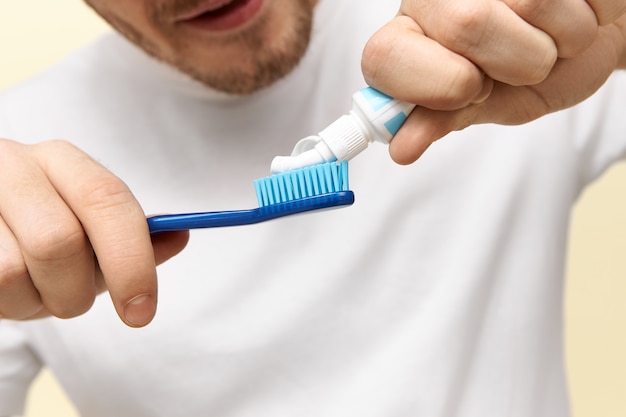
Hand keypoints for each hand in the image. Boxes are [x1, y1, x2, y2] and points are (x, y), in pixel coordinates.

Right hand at [0, 139, 188, 325]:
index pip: (108, 201)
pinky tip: (6, 289)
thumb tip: (181, 235)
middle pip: (59, 241)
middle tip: (73, 302)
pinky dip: (5, 304)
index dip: (132, 260)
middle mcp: (14, 164)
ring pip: (11, 273)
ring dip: (32, 302)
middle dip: (75, 292)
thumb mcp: (87, 232)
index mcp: (62, 161)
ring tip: (32, 290)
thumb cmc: (37, 231)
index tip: (142, 312)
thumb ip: (132, 239)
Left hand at [362, 0, 625, 163]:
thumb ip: (439, 119)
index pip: (383, 57)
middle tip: (513, 66)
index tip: (467, 92)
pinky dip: (582, 21)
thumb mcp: (479, 107)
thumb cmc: (523, 78)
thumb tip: (402, 149)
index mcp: (408, 36)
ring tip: (544, 42)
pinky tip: (567, 17)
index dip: (433, 86)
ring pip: (528, 5)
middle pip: (466, 24)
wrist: (584, 47)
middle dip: (510, 66)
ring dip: (550, 45)